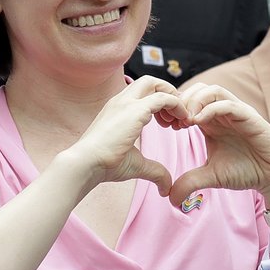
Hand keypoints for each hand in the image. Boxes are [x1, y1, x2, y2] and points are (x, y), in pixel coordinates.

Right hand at [68, 76, 186, 194]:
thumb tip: (166, 188)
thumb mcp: (135, 164)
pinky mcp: (136, 109)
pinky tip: (183, 120)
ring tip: (180, 121)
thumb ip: (154, 171)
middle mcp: (121, 100)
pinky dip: (177, 105)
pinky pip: (164, 97)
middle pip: (150, 82)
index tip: (170, 125)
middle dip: (168, 93)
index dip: (161, 105)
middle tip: (177, 116)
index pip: (143, 93)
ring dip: (174, 99)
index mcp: (118, 109)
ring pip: (156, 84)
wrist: (87, 164)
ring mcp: (127, 102)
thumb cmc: (105, 165)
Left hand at [167, 83, 269, 207]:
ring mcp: (237, 112)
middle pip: (198, 89)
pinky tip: (199, 123)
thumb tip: (170, 199)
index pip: (189, 101)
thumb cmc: (246, 171)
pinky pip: (228, 103)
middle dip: (182, 101)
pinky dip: (211, 108)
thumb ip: (190, 182)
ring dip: (196, 101)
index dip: (175, 109)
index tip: (166, 126)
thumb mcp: (211, 176)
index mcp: (211, 121)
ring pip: (213, 90)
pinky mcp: (250, 117)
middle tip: (174, 121)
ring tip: (186, 121)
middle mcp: (223, 113)